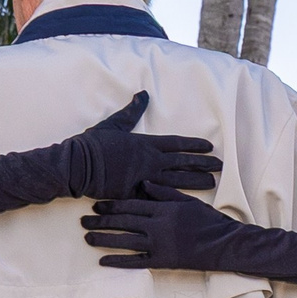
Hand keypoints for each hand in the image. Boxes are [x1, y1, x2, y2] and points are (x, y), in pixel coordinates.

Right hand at [62, 93, 221, 202]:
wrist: (76, 165)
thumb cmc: (93, 144)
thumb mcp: (114, 123)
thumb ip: (132, 111)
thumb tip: (143, 94)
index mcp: (145, 143)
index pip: (177, 144)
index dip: (195, 145)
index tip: (210, 147)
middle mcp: (148, 161)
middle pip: (182, 162)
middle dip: (202, 164)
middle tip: (220, 166)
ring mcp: (142, 178)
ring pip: (175, 181)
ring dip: (194, 182)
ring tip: (211, 183)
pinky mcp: (133, 194)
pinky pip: (156, 198)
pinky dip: (171, 201)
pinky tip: (185, 203)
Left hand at [79, 192, 246, 273]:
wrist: (225, 244)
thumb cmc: (209, 221)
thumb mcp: (188, 201)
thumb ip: (165, 192)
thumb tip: (145, 183)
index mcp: (164, 208)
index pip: (131, 205)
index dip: (112, 205)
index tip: (96, 205)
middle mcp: (158, 225)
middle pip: (123, 221)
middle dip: (101, 221)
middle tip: (83, 221)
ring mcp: (159, 244)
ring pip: (125, 240)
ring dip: (104, 239)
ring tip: (87, 238)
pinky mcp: (163, 261)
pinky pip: (136, 262)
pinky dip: (119, 261)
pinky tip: (103, 261)